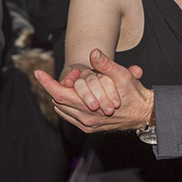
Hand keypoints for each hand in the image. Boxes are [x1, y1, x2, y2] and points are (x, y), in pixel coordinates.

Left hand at [36, 49, 150, 132]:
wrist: (143, 114)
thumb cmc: (134, 94)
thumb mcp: (123, 75)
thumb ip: (106, 65)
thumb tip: (93, 53)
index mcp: (89, 106)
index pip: (59, 94)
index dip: (47, 83)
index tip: (38, 73)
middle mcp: (85, 118)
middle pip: (58, 101)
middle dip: (55, 87)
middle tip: (59, 75)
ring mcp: (86, 125)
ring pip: (62, 110)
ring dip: (60, 96)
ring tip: (63, 84)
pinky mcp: (89, 128)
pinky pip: (69, 117)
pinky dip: (66, 106)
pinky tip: (70, 97)